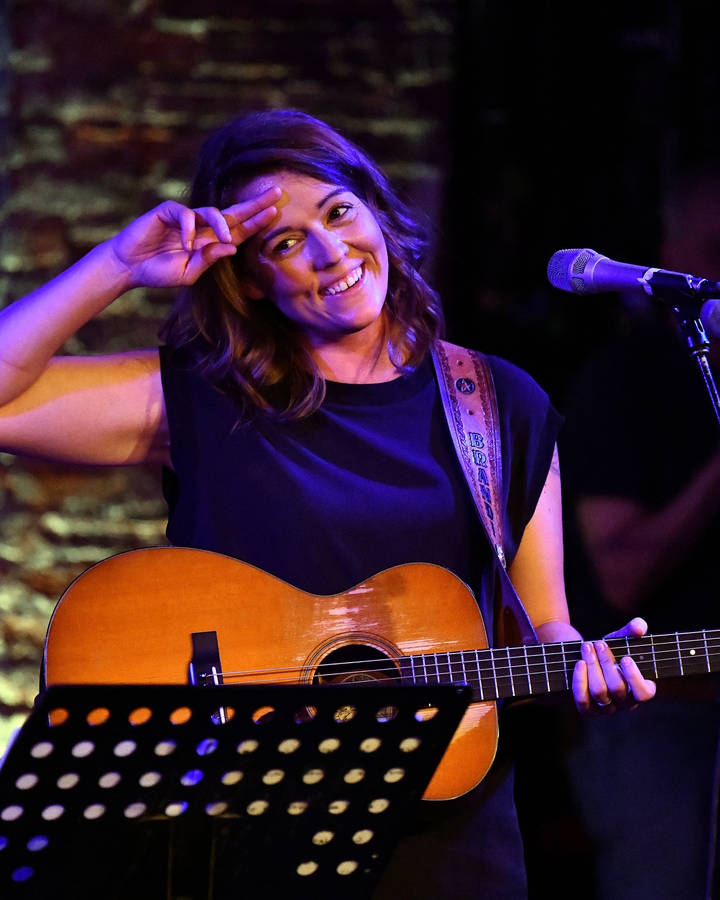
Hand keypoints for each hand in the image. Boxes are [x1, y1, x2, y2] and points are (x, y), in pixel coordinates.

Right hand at [106, 187, 280, 288]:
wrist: (129, 268)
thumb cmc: (159, 272)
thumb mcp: (188, 273)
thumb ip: (209, 261)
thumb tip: (232, 248)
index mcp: (211, 243)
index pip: (240, 231)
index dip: (257, 222)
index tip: (275, 212)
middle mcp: (203, 228)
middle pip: (234, 213)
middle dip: (255, 204)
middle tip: (276, 194)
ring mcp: (186, 218)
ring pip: (213, 212)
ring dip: (223, 224)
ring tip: (227, 237)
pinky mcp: (168, 212)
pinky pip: (186, 215)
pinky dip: (189, 230)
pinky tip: (187, 245)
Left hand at [572, 617, 656, 715]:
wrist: (581, 658)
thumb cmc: (606, 651)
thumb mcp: (618, 638)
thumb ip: (631, 630)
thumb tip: (640, 626)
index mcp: (638, 690)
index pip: (644, 694)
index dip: (635, 678)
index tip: (625, 658)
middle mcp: (624, 703)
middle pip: (617, 688)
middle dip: (606, 662)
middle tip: (598, 643)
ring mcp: (605, 709)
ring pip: (600, 692)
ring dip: (592, 665)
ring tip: (586, 647)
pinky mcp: (587, 710)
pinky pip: (583, 700)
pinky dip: (580, 680)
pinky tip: (579, 663)